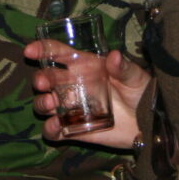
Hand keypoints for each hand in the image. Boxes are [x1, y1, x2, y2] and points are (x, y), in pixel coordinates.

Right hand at [23, 44, 150, 149]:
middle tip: (42, 83)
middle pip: (46, 79)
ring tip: (51, 105)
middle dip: (39, 79)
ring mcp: (71, 107)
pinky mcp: (74, 129)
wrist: (148, 122)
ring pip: (45, 104)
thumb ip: (123, 67)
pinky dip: (50, 129)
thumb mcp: (134, 76)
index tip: (30, 51)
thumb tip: (114, 56)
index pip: (58, 53)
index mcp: (84, 66)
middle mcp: (73, 85)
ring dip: (42, 103)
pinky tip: (57, 127)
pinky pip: (54, 131)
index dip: (42, 49)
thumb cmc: (140, 91)